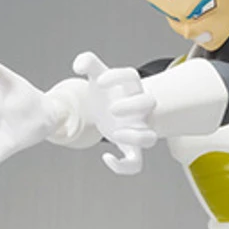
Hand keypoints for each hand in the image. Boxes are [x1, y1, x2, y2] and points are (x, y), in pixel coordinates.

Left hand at [72, 52, 156, 175]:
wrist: (111, 110)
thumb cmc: (106, 93)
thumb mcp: (96, 75)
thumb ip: (87, 62)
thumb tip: (78, 65)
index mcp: (130, 88)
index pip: (132, 77)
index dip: (117, 77)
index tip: (99, 81)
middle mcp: (139, 109)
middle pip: (149, 103)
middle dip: (132, 106)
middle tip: (111, 109)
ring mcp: (137, 129)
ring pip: (150, 138)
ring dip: (136, 137)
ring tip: (115, 134)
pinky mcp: (131, 148)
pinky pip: (136, 163)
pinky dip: (123, 166)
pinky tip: (106, 158)